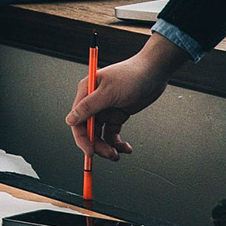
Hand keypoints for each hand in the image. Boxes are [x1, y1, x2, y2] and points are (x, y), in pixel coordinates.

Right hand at [64, 37, 185, 159]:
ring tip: (118, 153)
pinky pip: (112, 133)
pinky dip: (117, 142)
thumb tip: (70, 120)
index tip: (90, 151)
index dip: (82, 138)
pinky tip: (126, 148)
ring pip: (100, 135)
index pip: (77, 120)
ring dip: (107, 146)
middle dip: (97, 145)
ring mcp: (105, 110)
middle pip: (88, 130)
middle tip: (109, 154)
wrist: (155, 71)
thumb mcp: (109, 92)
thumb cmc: (132, 75)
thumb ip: (89, 107)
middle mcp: (93, 103)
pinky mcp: (117, 115)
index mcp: (86, 93)